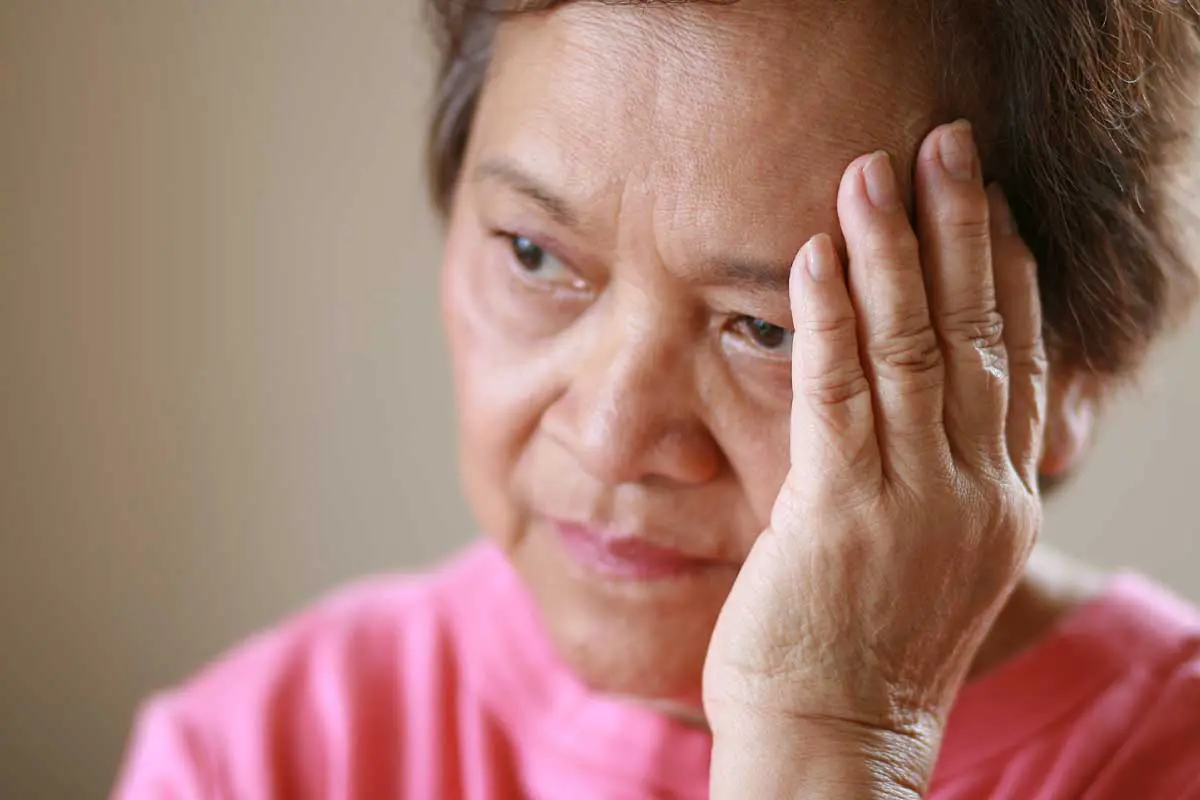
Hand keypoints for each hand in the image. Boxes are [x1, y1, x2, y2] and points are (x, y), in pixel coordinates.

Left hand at [703, 121, 1047, 795]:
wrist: (836, 742)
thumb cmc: (865, 652)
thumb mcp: (928, 560)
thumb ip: (936, 481)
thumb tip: (918, 415)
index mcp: (996, 500)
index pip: (1014, 361)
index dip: (1003, 271)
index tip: (990, 204)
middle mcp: (971, 490)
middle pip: (977, 333)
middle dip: (960, 230)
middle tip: (946, 146)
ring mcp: (912, 500)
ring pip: (913, 349)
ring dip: (893, 252)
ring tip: (875, 172)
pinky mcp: (840, 513)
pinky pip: (837, 396)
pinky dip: (828, 320)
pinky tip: (819, 257)